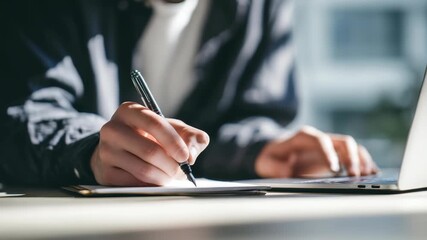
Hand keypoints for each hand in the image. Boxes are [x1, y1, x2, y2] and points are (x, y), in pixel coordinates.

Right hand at [90, 102, 209, 185]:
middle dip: (172, 165)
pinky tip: (155, 180)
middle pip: (150, 151)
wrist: (122, 151)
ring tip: (170, 175)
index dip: (173, 142)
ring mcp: (105, 151)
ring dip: (164, 177)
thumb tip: (191, 155)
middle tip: (181, 171)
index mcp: (129, 111)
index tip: (185, 156)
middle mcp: (112, 128)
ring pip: (144, 170)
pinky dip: (152, 185)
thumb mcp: (174, 130)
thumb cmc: (152, 137)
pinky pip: (135, 184)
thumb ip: (192, 136)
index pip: (154, 124)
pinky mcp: (105, 173)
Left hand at [255, 126, 377, 177]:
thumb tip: (287, 171)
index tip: (334, 168)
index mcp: (304, 137)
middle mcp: (320, 139)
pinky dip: (364, 163)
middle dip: (351, 158)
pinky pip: (354, 156)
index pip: (321, 140)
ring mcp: (330, 146)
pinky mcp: (336, 155)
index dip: (329, 153)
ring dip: (361, 160)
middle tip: (354, 175)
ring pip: (352, 148)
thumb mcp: (265, 162)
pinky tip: (371, 174)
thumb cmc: (271, 157)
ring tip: (369, 175)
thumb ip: (273, 166)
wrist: (275, 153)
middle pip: (343, 142)